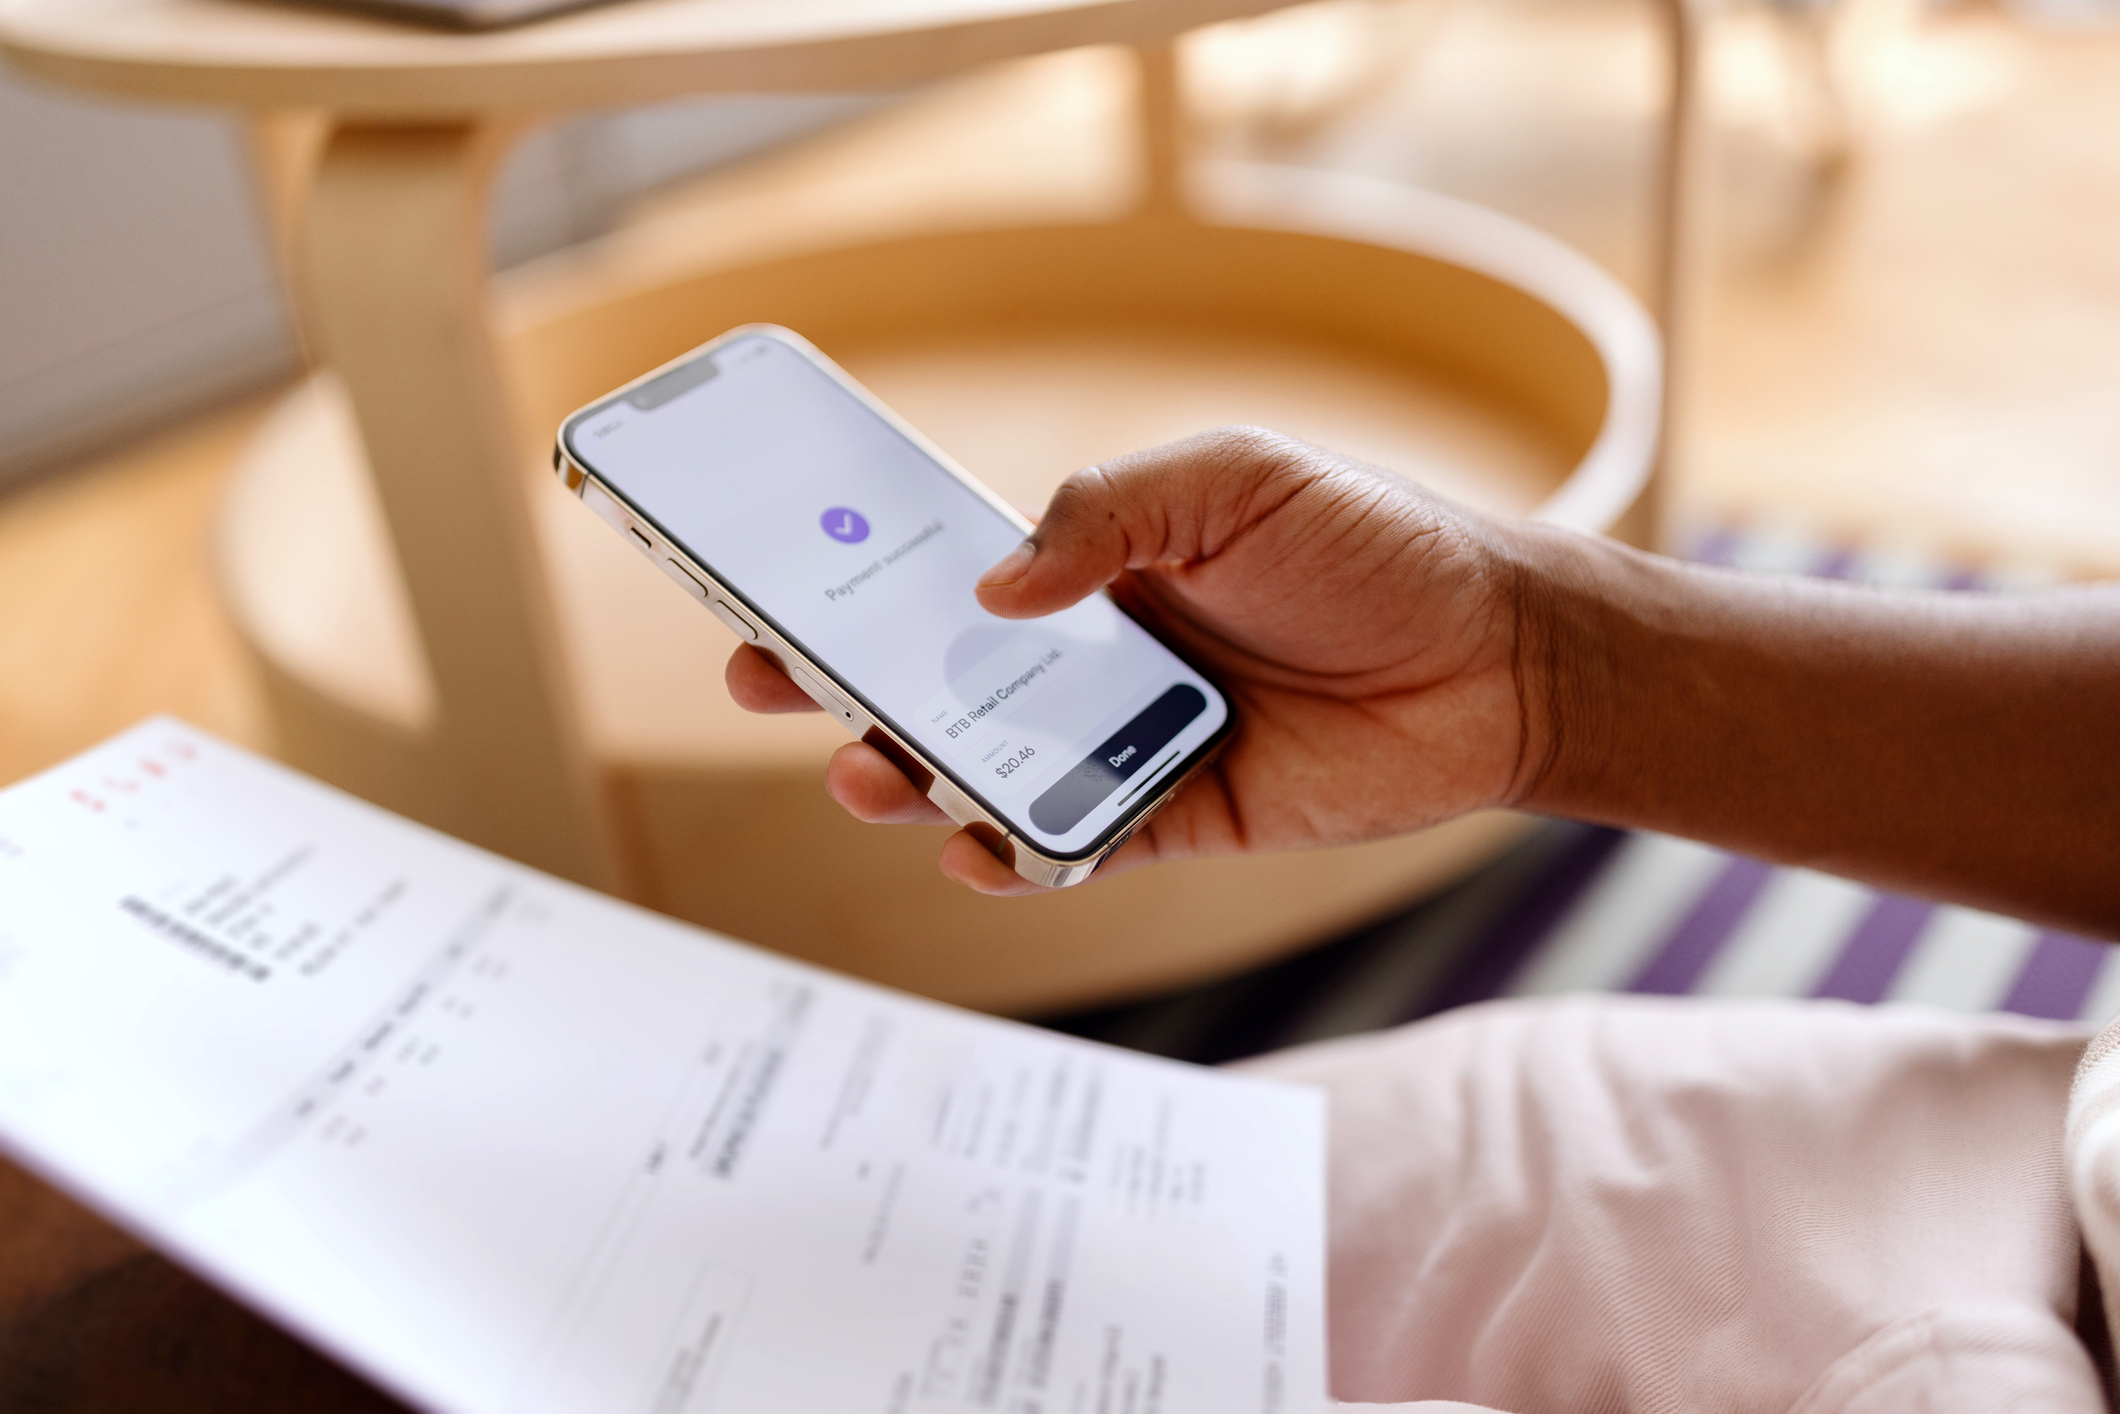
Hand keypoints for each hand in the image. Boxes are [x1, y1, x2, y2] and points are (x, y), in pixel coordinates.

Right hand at [727, 428, 1550, 894]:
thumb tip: (991, 582)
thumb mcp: (1233, 482)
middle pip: (937, 682)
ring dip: (908, 774)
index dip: (855, 585)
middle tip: (773, 680)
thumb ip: (1108, 516)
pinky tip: (972, 843)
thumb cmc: (1371, 546)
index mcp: (1096, 570)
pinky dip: (1011, 854)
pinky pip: (1069, 847)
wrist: (1496, 656)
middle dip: (842, 684)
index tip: (768, 582)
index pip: (945, 578)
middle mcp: (1092, 661)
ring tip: (868, 767)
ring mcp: (1127, 745)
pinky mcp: (1175, 820)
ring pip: (983, 774)